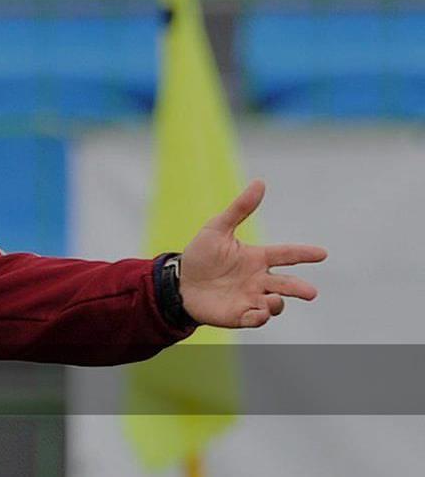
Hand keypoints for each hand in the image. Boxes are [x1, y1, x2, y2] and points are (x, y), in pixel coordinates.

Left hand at [179, 180, 327, 327]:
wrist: (179, 282)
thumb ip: (240, 208)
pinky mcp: (238, 315)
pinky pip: (254, 319)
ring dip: (277, 304)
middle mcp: (258, 280)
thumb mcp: (217, 228)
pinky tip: (259, 312)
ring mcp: (250, 298)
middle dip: (300, 288)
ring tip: (274, 300)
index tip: (322, 253)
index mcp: (257, 258)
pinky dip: (260, 318)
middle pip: (286, 284)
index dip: (304, 254)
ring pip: (274, 304)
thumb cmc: (200, 255)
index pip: (286, 254)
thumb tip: (260, 182)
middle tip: (311, 293)